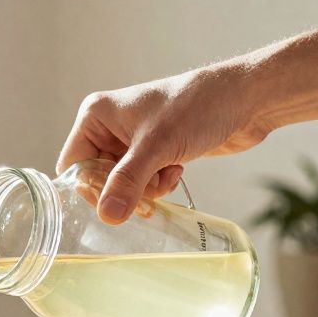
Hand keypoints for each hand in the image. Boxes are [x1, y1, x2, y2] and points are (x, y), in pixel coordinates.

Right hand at [57, 63, 269, 222]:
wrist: (243, 101)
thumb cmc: (196, 108)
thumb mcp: (156, 147)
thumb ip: (128, 183)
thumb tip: (107, 216)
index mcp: (96, 115)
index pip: (73, 164)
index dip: (90, 187)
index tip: (115, 200)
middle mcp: (110, 127)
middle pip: (98, 178)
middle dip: (124, 189)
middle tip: (148, 188)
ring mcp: (133, 140)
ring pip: (123, 183)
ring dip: (145, 188)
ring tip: (167, 173)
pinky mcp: (155, 151)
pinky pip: (143, 182)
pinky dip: (158, 183)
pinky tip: (177, 170)